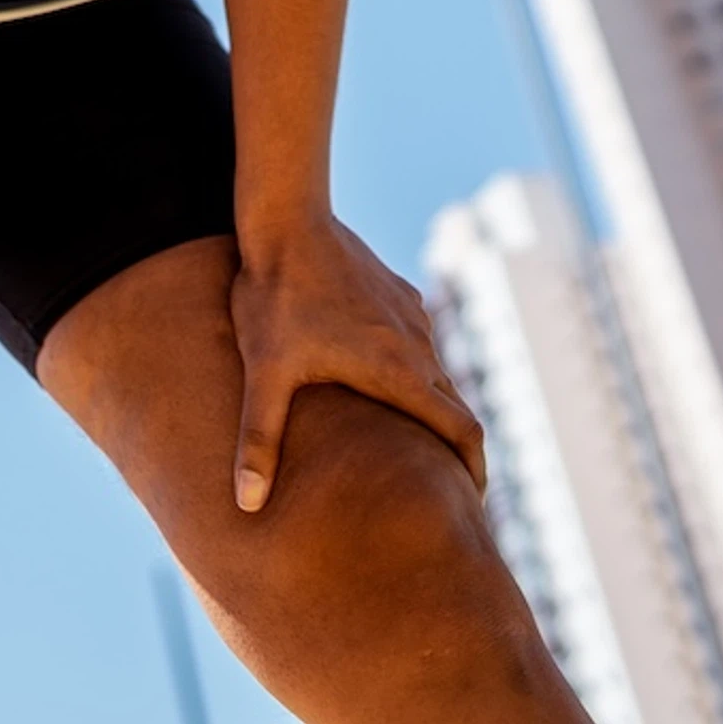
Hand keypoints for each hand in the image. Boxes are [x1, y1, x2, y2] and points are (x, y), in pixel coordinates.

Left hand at [228, 211, 484, 513]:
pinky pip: (419, 342)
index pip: (463, 432)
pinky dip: (416, 372)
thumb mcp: (262, 375)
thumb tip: (247, 503)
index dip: (475, 473)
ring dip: (434, 409)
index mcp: (399, 372)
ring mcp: (412, 316)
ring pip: (438, 374)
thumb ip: (259, 440)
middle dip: (456, 451)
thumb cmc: (273, 299)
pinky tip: (385, 384)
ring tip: (412, 445)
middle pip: (457, 408)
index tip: (472, 504)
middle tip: (443, 491)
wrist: (286, 220)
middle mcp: (418, 345)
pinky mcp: (399, 294)